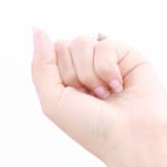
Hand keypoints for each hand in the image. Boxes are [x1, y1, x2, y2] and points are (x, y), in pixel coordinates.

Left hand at [29, 28, 166, 166]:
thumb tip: (37, 29)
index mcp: (64, 80)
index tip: (73, 98)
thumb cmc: (91, 128)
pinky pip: (104, 44)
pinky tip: (118, 86)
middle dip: (73, 74)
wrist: (129, 137)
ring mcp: (104, 60)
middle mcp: (83, 68)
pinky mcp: (125, 54)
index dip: (58, 75)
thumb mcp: (53, 101)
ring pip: (82, 42)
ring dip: (90, 73)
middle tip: (90, 97)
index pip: (49, 53)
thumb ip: (40, 66)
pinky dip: (107, 68)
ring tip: (104, 94)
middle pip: (63, 45)